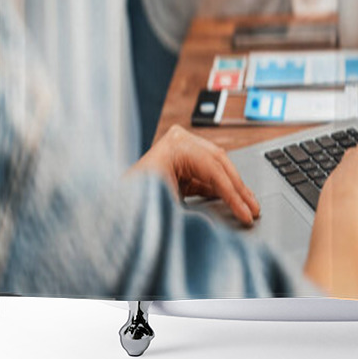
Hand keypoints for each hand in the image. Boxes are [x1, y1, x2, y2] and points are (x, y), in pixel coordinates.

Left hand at [129, 125, 260, 226]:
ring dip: (231, 188)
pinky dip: (218, 189)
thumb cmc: (129, 204)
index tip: (247, 214)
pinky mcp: (177, 165)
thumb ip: (201, 209)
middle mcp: (178, 142)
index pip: (215, 170)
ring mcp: (178, 151)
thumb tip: (227, 216)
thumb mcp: (168, 206)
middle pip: (220, 164)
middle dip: (239, 188)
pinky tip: (232, 202)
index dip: (234, 195)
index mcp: (175, 146)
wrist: (104, 212)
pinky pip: (205, 176)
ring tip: (248, 206)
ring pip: (215, 168)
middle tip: (254, 208)